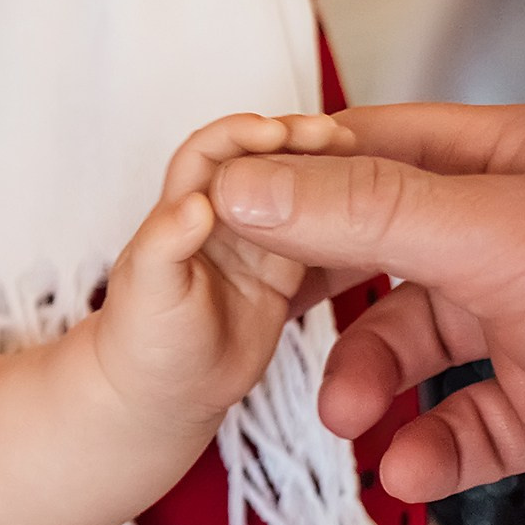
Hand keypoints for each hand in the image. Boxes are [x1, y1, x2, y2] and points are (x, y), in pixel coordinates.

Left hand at [92, 113, 354, 430]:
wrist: (165, 393)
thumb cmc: (142, 340)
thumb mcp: (147, 292)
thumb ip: (164, 246)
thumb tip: (192, 205)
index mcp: (181, 210)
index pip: (209, 154)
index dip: (240, 135)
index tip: (273, 131)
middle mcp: (222, 217)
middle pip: (263, 161)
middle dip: (297, 140)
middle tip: (337, 135)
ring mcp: (259, 242)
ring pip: (299, 192)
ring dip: (330, 173)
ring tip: (368, 162)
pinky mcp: (287, 272)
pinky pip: (324, 235)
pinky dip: (350, 220)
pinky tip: (382, 213)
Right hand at [211, 102, 524, 500]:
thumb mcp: (492, 236)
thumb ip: (360, 208)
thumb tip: (240, 182)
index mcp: (509, 158)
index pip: (368, 145)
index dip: (290, 175)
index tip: (218, 212)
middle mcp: (516, 229)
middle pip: (378, 248)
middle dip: (319, 297)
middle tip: (258, 323)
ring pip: (416, 342)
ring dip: (370, 386)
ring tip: (348, 422)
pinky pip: (471, 421)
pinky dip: (434, 449)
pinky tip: (412, 468)